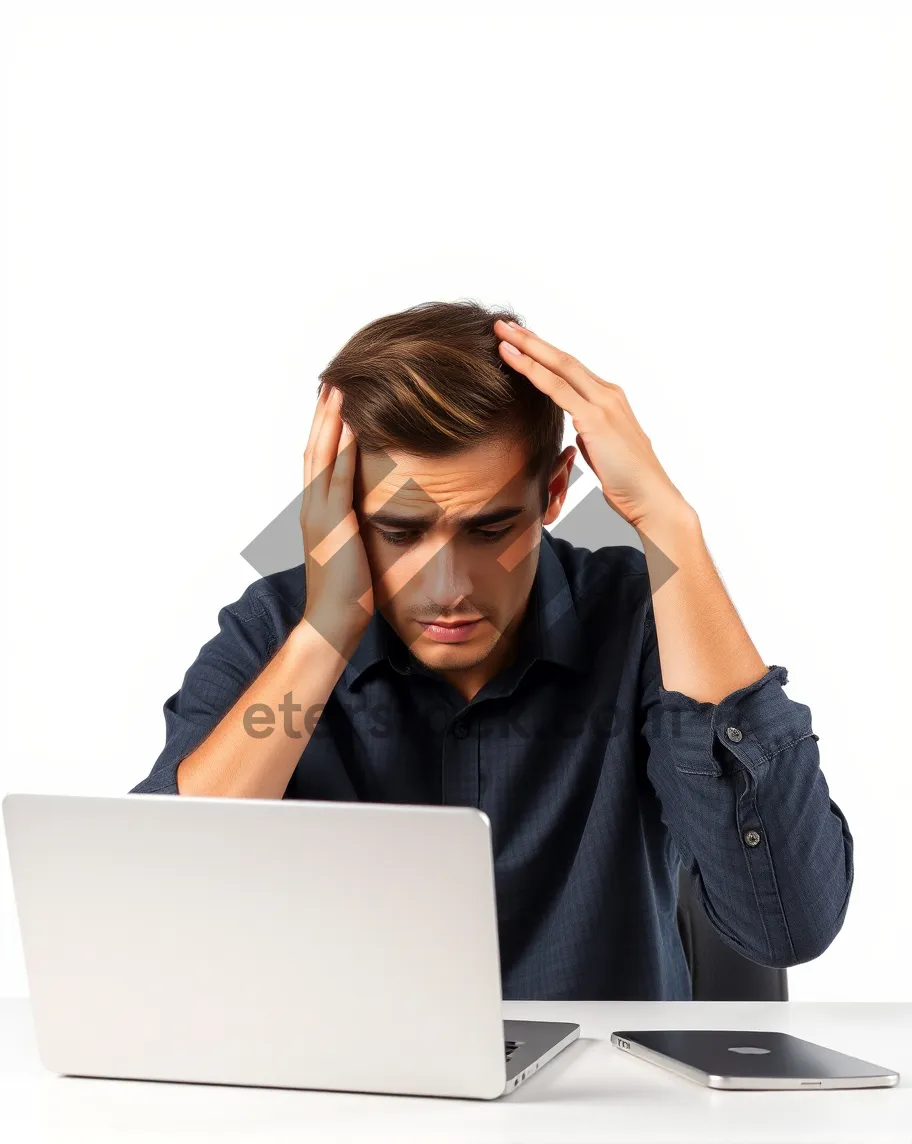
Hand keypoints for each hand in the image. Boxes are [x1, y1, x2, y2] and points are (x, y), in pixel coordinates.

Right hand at [300, 385, 373, 656]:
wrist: (332, 623)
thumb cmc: (348, 596)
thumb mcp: (354, 552)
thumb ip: (358, 530)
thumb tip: (373, 518)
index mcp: (318, 513)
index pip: (319, 461)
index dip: (325, 430)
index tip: (334, 402)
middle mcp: (313, 507)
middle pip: (315, 448)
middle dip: (324, 414)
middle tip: (332, 380)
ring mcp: (319, 513)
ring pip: (321, 454)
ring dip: (330, 420)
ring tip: (338, 388)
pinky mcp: (333, 522)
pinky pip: (338, 476)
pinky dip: (343, 447)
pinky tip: (352, 423)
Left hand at [494, 319, 692, 532]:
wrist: (652, 499)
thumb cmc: (629, 482)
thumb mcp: (604, 449)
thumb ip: (590, 432)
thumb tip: (578, 429)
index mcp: (610, 399)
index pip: (571, 369)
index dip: (544, 353)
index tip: (521, 342)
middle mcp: (608, 394)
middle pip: (563, 358)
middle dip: (532, 340)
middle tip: (504, 325)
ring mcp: (603, 403)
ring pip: (558, 366)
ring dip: (527, 347)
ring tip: (502, 333)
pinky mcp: (596, 419)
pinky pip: (556, 388)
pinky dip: (532, 371)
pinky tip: (512, 360)